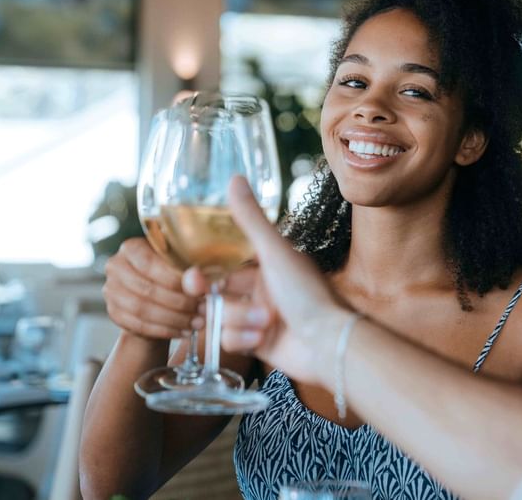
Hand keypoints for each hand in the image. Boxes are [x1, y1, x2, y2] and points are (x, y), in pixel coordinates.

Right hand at [103, 238, 203, 340]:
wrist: (157, 292)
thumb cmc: (173, 272)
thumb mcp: (184, 264)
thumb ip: (193, 271)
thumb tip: (203, 283)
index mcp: (132, 248)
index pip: (150, 264)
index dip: (176, 280)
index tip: (200, 291)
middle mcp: (116, 267)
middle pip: (147, 289)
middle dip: (180, 303)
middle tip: (203, 310)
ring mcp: (111, 291)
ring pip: (142, 310)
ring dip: (174, 319)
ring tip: (197, 322)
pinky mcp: (114, 312)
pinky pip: (138, 325)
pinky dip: (164, 330)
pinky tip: (183, 330)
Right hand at [182, 177, 351, 386]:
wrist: (327, 343)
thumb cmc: (308, 294)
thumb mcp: (275, 253)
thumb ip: (251, 220)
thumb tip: (234, 178)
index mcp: (267, 266)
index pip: (222, 267)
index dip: (202, 274)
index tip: (193, 280)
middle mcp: (262, 290)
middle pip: (217, 296)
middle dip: (220, 303)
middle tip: (210, 303)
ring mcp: (258, 318)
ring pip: (221, 320)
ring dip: (238, 322)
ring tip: (267, 323)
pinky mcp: (257, 343)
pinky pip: (229, 340)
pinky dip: (242, 340)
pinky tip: (263, 339)